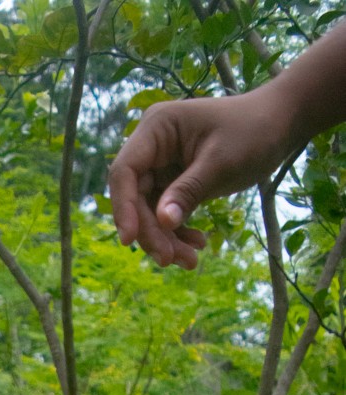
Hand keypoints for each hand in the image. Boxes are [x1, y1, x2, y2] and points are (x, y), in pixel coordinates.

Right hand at [109, 89, 296, 268]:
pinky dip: (178, 232)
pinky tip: (198, 244)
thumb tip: (162, 222)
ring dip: (166, 239)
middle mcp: (153, 146)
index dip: (123, 208)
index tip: (130, 241)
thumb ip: (189, 191)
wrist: (279, 124)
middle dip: (152, 232)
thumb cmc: (253, 131)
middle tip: (171, 260)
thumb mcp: (221, 162)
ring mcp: (162, 165)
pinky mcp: (174, 182)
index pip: (125, 172)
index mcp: (157, 127)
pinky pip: (166, 214)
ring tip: (190, 261)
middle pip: (135, 198)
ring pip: (149, 212)